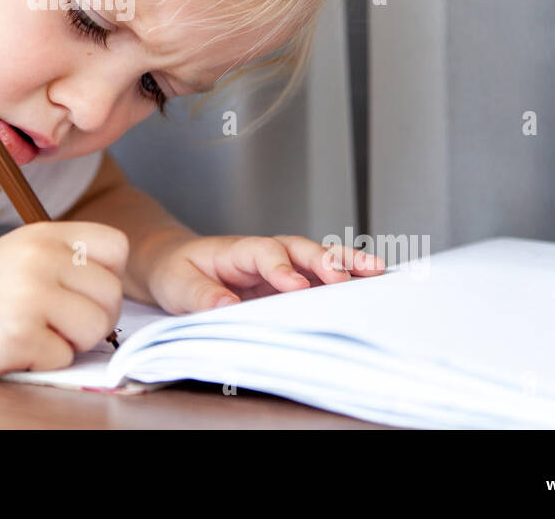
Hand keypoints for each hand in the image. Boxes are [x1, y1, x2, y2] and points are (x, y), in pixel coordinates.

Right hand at [0, 220, 126, 376]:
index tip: (81, 290)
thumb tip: (115, 291)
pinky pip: (63, 358)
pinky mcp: (19, 335)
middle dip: (94, 319)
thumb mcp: (23, 252)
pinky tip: (16, 346)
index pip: (117, 247)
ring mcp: (30, 295)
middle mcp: (41, 257)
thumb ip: (68, 260)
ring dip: (72, 342)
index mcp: (46, 233)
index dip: (108, 275)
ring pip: (95, 329)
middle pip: (112, 295)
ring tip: (38, 332)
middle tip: (60, 323)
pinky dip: (44, 361)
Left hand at [143, 234, 386, 314]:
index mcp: (237, 250)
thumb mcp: (178, 285)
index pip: (263, 252)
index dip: (280, 267)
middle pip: (299, 248)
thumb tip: (225, 306)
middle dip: (324, 259)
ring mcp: (282, 266)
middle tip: (345, 275)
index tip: (294, 285)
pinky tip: (372, 283)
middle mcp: (266, 253)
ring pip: (317, 258)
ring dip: (347, 263)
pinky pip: (321, 279)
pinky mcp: (291, 283)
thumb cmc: (178, 272)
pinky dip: (347, 279)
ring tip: (377, 271)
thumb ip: (201, 295)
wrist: (177, 265)